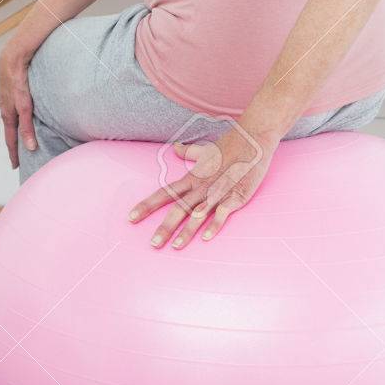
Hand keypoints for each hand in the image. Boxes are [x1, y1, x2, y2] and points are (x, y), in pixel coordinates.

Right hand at [0, 37, 39, 167]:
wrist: (12, 57)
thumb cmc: (17, 80)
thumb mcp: (24, 106)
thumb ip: (27, 126)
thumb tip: (30, 147)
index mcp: (8, 114)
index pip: (10, 139)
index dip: (14, 153)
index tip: (16, 166)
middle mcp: (6, 108)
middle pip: (11, 131)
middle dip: (15, 144)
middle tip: (20, 157)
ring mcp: (9, 100)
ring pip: (14, 120)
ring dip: (18, 130)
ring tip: (24, 139)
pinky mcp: (14, 91)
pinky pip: (17, 109)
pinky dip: (20, 118)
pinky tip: (26, 116)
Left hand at [127, 125, 277, 248]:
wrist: (253, 137)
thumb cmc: (229, 145)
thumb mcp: (205, 150)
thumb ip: (188, 153)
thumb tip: (175, 147)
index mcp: (192, 177)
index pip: (165, 193)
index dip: (148, 205)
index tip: (131, 217)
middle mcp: (201, 186)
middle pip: (179, 208)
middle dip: (165, 226)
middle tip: (153, 244)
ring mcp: (218, 191)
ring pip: (199, 214)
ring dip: (187, 231)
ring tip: (175, 247)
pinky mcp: (236, 195)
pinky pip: (223, 212)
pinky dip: (215, 224)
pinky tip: (207, 237)